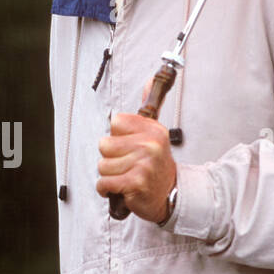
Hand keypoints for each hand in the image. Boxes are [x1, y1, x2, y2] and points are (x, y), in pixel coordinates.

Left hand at [97, 80, 177, 222]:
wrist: (170, 195)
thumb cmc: (156, 166)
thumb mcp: (155, 134)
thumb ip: (150, 106)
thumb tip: (151, 78)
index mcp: (152, 129)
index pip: (115, 122)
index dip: (117, 137)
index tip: (130, 146)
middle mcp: (150, 144)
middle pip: (104, 145)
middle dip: (110, 158)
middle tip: (128, 165)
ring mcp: (144, 164)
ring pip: (103, 166)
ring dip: (110, 175)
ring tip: (126, 176)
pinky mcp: (135, 183)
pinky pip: (104, 183)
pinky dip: (107, 189)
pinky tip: (121, 188)